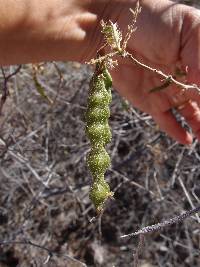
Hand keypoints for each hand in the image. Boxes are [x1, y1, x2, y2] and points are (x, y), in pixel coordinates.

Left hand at [109, 0, 199, 143]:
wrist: (116, 30)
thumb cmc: (152, 21)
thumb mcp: (187, 27)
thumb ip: (199, 55)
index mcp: (197, 61)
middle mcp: (185, 79)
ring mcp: (168, 92)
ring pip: (189, 114)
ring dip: (199, 126)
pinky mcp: (150, 102)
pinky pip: (166, 120)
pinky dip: (176, 131)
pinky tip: (187, 139)